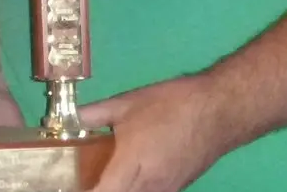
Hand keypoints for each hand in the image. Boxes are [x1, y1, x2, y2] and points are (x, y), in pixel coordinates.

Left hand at [77, 75, 230, 191]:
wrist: (219, 110)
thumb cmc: (170, 104)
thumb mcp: (125, 103)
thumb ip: (92, 114)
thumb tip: (67, 120)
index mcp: (131, 166)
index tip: (68, 187)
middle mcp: (148, 186)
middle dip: (99, 191)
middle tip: (80, 181)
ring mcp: (165, 191)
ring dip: (117, 191)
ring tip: (103, 177)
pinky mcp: (177, 190)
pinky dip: (133, 190)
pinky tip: (127, 178)